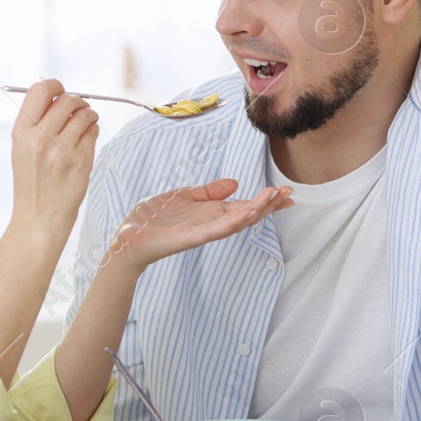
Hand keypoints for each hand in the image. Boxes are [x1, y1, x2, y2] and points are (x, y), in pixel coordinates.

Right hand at [11, 79, 98, 234]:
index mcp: (22, 132)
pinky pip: (93, 131)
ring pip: (84, 114)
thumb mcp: (22, 148)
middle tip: (77, 108)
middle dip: (75, 100)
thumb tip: (56, 92)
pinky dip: (92, 130)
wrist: (39, 217)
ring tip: (84, 122)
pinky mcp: (81, 160)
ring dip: (88, 114)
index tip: (60, 89)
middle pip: (66, 99)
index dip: (54, 84)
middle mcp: (40, 139)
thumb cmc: (32, 181)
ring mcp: (62, 150)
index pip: (40, 90)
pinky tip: (86, 139)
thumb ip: (35, 120)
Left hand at [112, 179, 293, 271]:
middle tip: (291, 194)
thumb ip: (209, 191)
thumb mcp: (184, 196)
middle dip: (269, 205)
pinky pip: (218, 229)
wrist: (130, 236)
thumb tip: (235, 183)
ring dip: (258, 209)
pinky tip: (250, 210)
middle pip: (248, 214)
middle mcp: (212, 223)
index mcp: (211, 213)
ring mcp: (204, 231)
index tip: (286, 192)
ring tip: (276, 197)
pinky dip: (235, 220)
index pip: (245, 206)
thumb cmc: (153, 218)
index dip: (266, 200)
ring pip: (238, 221)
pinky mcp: (193, 236)